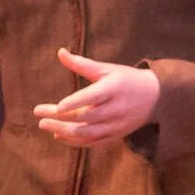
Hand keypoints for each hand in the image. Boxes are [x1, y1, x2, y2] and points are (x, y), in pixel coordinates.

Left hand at [33, 48, 160, 146]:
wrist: (155, 97)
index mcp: (114, 89)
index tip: (57, 106)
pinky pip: (93, 142)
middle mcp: (116, 108)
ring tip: (44, 125)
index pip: (92, 97)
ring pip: (87, 133)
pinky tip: (59, 135)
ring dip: (64, 131)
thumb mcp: (106, 69)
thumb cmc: (125, 79)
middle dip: (60, 118)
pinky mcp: (116, 135)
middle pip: (85, 118)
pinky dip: (75, 141)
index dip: (75, 102)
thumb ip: (81, 64)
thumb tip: (60, 52)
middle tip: (39, 115)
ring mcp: (117, 124)